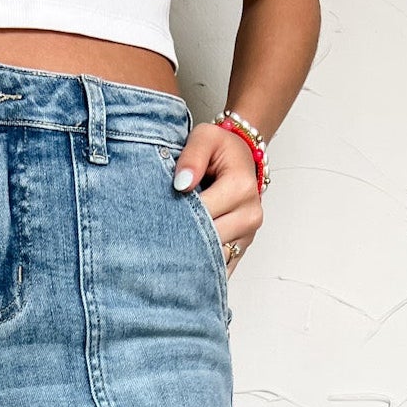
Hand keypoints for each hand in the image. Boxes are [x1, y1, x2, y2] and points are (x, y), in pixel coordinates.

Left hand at [171, 122, 263, 274]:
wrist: (240, 160)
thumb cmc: (221, 150)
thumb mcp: (205, 138)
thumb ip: (192, 156)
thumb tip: (181, 184)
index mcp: (240, 188)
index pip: (203, 211)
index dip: (178, 214)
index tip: (158, 213)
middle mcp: (249, 215)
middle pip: (208, 238)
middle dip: (182, 236)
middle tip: (156, 235)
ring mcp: (247, 236)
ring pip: (213, 259)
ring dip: (190, 256)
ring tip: (168, 247)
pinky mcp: (241, 250)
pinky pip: (220, 269)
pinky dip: (201, 269)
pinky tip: (183, 264)